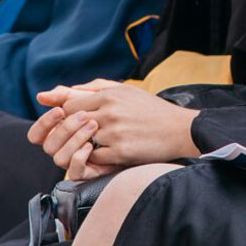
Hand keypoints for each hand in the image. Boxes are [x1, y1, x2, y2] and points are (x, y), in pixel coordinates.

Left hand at [28, 83, 199, 174]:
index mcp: (109, 96)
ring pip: (82, 141)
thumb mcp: (126, 90)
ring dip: (87, 145)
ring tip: (98, 144)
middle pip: (72, 124)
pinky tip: (108, 153)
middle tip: (81, 135)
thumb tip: (66, 90)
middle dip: (73, 131)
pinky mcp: (121, 152)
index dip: (68, 115)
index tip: (75, 121)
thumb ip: (95, 87)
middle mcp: (109, 113)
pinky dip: (98, 158)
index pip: (69, 105)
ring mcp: (114, 133)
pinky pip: (95, 157)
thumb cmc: (151, 109)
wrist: (179, 129)